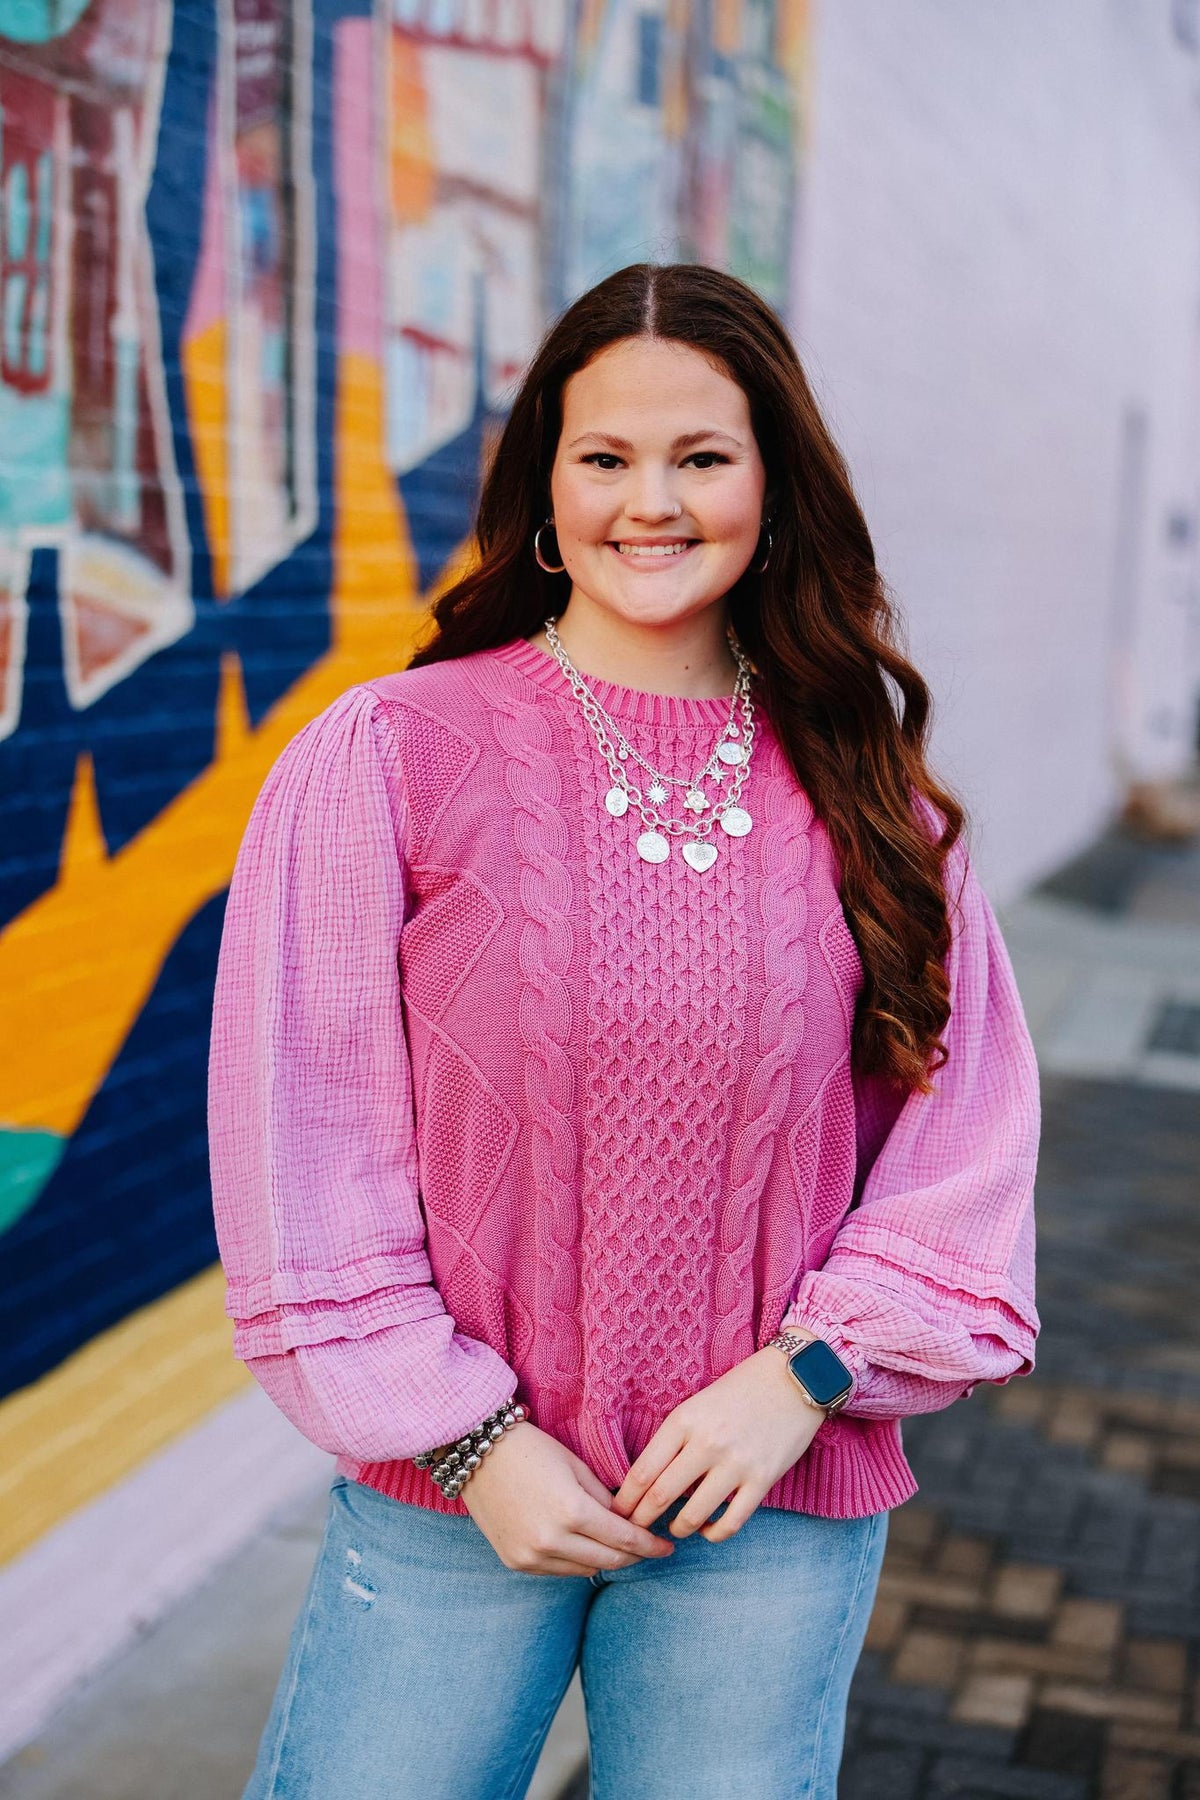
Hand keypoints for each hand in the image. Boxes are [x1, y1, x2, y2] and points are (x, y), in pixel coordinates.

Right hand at [460, 1421, 676, 1576]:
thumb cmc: (531, 1449)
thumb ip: (603, 1499)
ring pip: (584, 1571)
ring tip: (620, 1548)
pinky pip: (558, 1571)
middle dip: (633, 1556)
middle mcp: (551, 1541)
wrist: (478, 1453)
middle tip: (649, 1549)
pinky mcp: (516, 1562)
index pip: (624, 1540)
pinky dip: (576, 1562)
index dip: (649, 1545)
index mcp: (572, 1512)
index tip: (666, 1547)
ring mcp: (531, 1556)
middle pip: (608, 1561)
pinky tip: (585, 1548)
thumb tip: (626, 1522)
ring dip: (605, 1560)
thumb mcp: (576, 1466)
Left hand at [609, 1347, 825, 1542]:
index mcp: (684, 1420)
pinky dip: (714, 1534)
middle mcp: (707, 1443)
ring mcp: (736, 1464)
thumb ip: (675, 1439)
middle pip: (660, 1497)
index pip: (642, 1472)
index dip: (625, 1501)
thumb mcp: (698, 1405)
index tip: (617, 1513)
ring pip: (692, 1516)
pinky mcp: (762, 1480)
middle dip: (642, 1520)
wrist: (794, 1378)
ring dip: (677, 1529)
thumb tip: (651, 1482)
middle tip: (635, 1531)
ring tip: (674, 1529)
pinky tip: (708, 1529)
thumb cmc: (740, 1390)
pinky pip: (730, 1523)